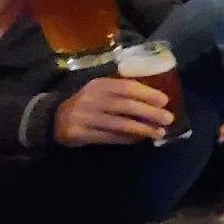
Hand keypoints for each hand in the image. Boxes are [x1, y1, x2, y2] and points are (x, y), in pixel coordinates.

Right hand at [54, 77, 173, 146]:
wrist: (55, 118)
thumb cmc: (88, 102)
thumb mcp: (101, 90)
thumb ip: (122, 92)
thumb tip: (155, 101)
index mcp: (99, 84)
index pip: (127, 87)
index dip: (147, 93)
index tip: (165, 100)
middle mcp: (92, 99)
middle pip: (125, 106)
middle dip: (149, 113)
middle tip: (168, 118)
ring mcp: (85, 117)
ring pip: (119, 124)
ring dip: (142, 129)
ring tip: (158, 132)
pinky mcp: (81, 134)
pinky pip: (109, 138)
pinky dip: (127, 139)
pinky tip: (140, 139)